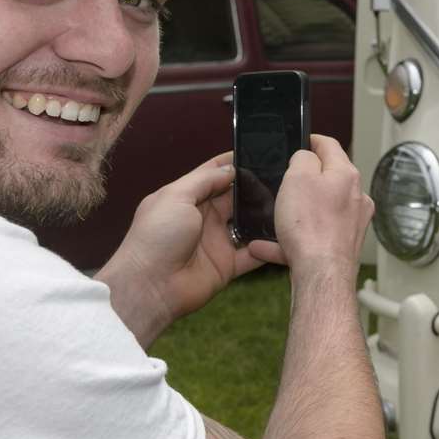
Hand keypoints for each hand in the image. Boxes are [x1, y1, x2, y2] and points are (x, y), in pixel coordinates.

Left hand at [97, 152, 271, 347]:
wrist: (150, 286)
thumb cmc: (155, 237)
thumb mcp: (176, 197)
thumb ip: (204, 180)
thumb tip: (231, 168)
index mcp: (186, 198)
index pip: (213, 174)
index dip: (233, 163)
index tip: (257, 152)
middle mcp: (203, 218)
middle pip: (234, 197)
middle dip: (254, 187)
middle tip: (281, 176)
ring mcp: (216, 241)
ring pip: (247, 223)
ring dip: (263, 215)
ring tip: (287, 203)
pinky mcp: (227, 265)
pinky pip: (253, 254)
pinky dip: (267, 247)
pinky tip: (284, 236)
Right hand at [268, 134, 373, 280]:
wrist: (322, 274)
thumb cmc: (311, 227)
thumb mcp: (297, 178)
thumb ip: (302, 159)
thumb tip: (306, 157)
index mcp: (346, 175)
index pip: (330, 146)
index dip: (312, 140)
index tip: (302, 141)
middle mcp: (355, 198)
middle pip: (328, 179)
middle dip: (304, 180)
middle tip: (284, 180)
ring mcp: (351, 224)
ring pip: (319, 211)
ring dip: (295, 213)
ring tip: (274, 217)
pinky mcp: (342, 246)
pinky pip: (313, 237)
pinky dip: (291, 239)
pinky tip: (266, 246)